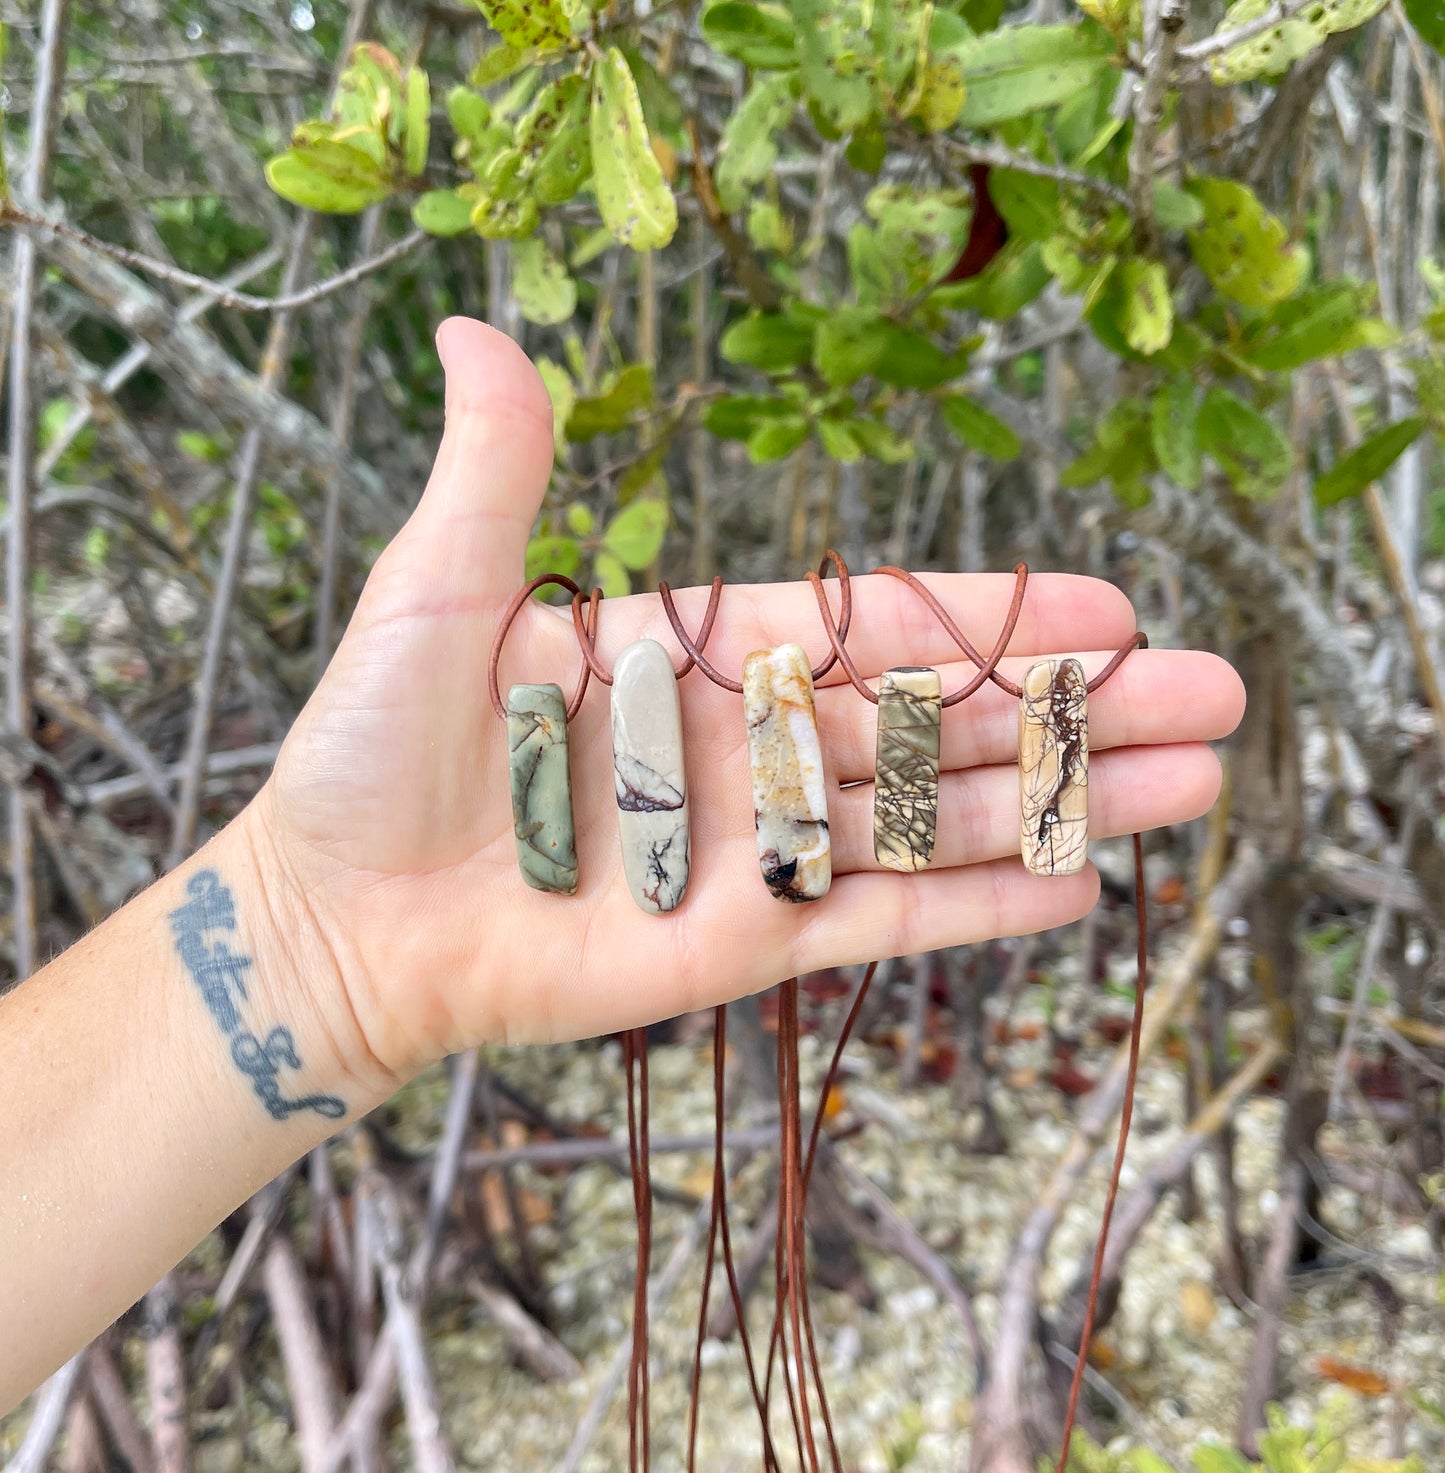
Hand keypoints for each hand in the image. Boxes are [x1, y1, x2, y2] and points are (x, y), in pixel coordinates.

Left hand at [255, 317, 1243, 1085]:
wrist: (340, 915)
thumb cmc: (374, 751)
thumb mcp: (439, 587)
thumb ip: (498, 469)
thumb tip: (480, 330)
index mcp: (702, 653)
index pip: (876, 625)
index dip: (992, 619)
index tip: (1109, 608)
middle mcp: (752, 746)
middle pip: (942, 722)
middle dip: (1078, 709)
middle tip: (1211, 695)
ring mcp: (760, 848)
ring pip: (937, 821)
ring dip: (1061, 803)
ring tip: (1189, 787)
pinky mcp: (746, 944)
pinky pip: (882, 921)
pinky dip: (974, 905)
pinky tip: (1074, 886)